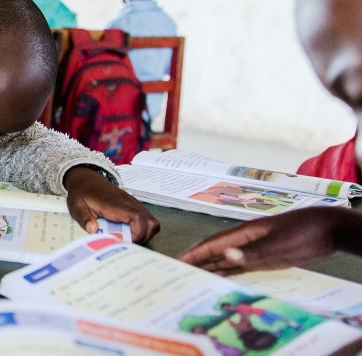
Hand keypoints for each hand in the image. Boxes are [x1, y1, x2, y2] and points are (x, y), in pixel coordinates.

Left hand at [63, 167, 159, 242]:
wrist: (87, 180)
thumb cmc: (82, 193)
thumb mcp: (77, 206)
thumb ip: (84, 218)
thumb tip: (93, 230)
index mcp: (115, 204)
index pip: (137, 218)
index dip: (137, 234)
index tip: (125, 242)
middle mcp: (129, 204)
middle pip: (151, 223)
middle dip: (142, 238)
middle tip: (125, 243)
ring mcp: (134, 205)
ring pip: (152, 222)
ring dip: (143, 234)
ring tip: (126, 239)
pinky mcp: (134, 207)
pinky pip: (146, 220)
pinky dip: (142, 230)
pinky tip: (127, 233)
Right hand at [177, 207, 352, 274]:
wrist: (330, 228)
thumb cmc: (305, 231)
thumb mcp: (280, 244)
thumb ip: (253, 252)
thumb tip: (226, 256)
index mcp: (245, 233)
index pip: (213, 244)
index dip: (194, 253)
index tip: (177, 260)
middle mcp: (246, 240)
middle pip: (216, 252)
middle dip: (197, 261)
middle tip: (178, 272)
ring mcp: (256, 248)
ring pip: (227, 259)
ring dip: (210, 267)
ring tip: (192, 277)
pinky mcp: (267, 257)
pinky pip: (241, 266)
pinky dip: (228, 272)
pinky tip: (220, 278)